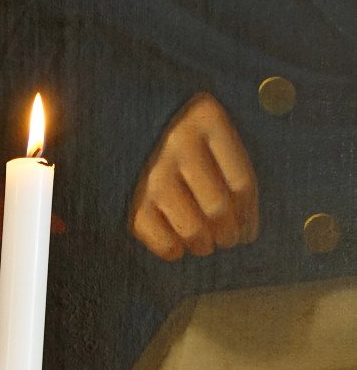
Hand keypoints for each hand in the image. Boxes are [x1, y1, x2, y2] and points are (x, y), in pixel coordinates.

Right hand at [129, 92, 258, 260]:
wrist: (121, 120)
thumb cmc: (181, 132)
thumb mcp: (211, 130)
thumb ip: (233, 166)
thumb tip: (247, 231)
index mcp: (208, 119)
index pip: (242, 183)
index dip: (248, 215)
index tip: (247, 232)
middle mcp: (178, 143)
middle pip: (217, 208)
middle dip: (227, 234)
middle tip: (227, 240)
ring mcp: (151, 172)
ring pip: (191, 228)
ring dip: (203, 244)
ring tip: (205, 245)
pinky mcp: (130, 198)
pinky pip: (159, 239)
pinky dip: (172, 250)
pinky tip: (178, 248)